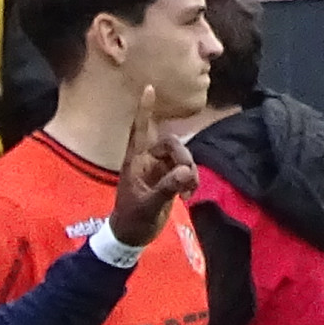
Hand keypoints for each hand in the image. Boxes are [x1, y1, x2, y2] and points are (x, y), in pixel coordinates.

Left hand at [109, 122, 196, 249]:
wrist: (132, 236)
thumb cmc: (133, 220)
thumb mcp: (148, 205)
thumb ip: (166, 188)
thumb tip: (185, 172)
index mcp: (135, 161)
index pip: (140, 130)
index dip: (145, 110)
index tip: (148, 87)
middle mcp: (147, 160)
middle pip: (171, 144)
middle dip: (183, 157)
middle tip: (187, 178)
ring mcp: (159, 169)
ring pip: (181, 156)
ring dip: (189, 171)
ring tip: (188, 191)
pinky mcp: (168, 179)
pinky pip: (185, 170)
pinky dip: (190, 179)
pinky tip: (189, 194)